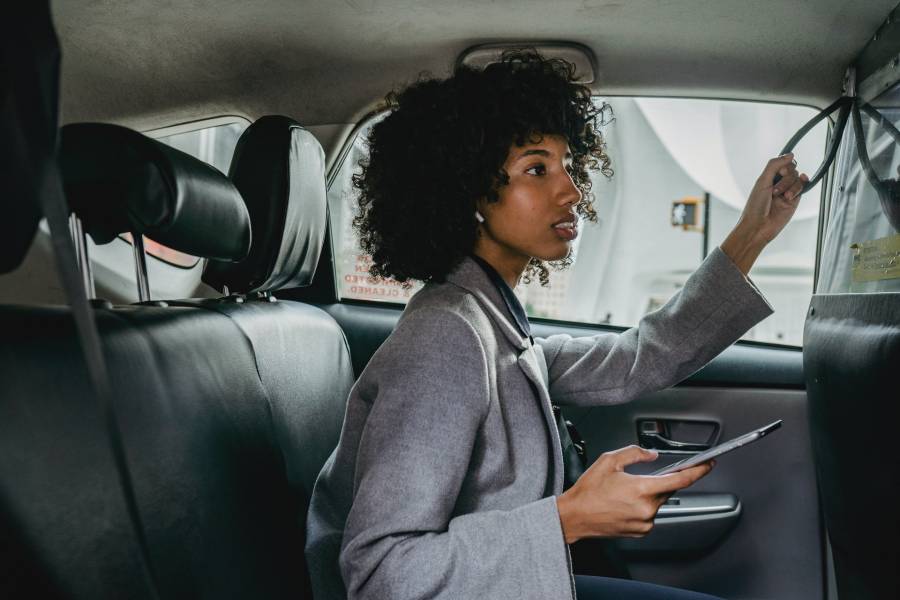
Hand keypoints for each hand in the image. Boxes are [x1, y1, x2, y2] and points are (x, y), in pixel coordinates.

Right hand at [556, 445, 713, 543]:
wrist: (575, 517)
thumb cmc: (588, 491)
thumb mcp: (609, 461)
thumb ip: (635, 453)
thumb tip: (651, 455)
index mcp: (642, 489)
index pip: (680, 480)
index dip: (698, 471)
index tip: (708, 465)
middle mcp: (647, 508)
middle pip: (666, 490)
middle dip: (657, 481)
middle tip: (637, 479)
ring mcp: (645, 522)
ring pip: (657, 502)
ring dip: (647, 495)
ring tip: (623, 493)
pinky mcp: (640, 531)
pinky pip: (650, 514)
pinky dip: (642, 506)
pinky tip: (623, 503)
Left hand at [721, 153, 809, 274]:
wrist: (759, 226)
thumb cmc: (755, 206)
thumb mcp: (762, 181)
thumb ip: (774, 165)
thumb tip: (790, 154)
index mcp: (768, 177)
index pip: (783, 163)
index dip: (784, 166)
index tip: (779, 173)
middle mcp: (778, 183)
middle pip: (792, 169)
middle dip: (785, 179)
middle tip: (775, 191)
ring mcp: (787, 191)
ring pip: (798, 178)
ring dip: (791, 186)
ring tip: (782, 198)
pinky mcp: (794, 200)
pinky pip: (803, 188)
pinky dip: (800, 187)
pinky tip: (796, 190)